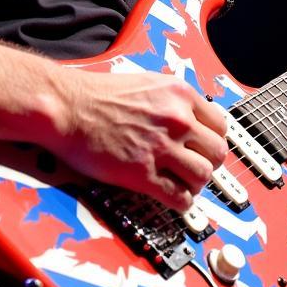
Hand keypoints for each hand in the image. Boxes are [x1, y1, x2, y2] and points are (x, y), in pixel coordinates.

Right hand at [49, 69, 228, 211]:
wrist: (66, 106)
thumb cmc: (96, 94)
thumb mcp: (146, 83)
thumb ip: (172, 101)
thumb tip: (189, 119)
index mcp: (179, 94)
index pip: (220, 125)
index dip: (212, 140)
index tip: (203, 148)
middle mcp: (177, 119)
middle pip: (217, 153)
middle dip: (207, 163)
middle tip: (192, 168)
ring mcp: (161, 147)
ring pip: (203, 176)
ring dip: (194, 184)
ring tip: (181, 183)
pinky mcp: (143, 173)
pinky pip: (180, 198)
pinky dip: (180, 202)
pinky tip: (171, 197)